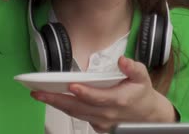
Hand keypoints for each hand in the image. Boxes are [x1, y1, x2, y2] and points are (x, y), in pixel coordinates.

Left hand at [31, 56, 175, 132]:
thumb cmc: (141, 94)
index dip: (84, 92)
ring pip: (75, 114)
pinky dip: (66, 109)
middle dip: (57, 100)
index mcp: (118, 100)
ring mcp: (101, 122)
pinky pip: (79, 117)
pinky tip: (54, 100)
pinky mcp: (98, 126)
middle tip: (39, 93)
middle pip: (78, 108)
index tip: (72, 86)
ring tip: (40, 95)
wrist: (149, 117)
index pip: (97, 98)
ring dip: (57, 104)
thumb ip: (132, 68)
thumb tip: (122, 60)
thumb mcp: (142, 77)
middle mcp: (108, 114)